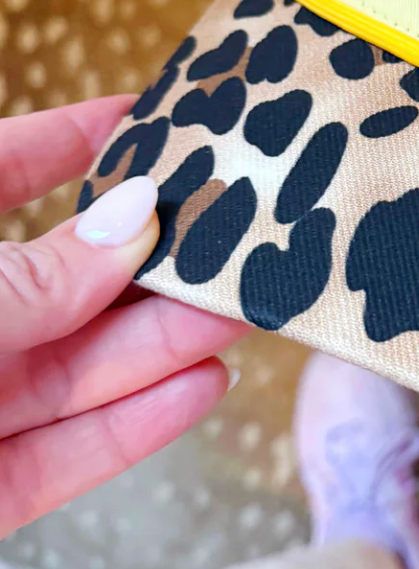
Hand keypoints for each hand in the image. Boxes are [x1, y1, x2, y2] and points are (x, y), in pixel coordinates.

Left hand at [0, 96, 249, 535]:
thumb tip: (134, 216)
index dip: (75, 138)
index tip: (153, 115)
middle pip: (68, 281)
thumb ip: (38, 275)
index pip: (3, 171)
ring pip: (82, 368)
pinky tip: (202, 385)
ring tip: (244, 309)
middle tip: (235, 234)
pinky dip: (137, 424)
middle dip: (155, 259)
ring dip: (168, 340)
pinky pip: (67, 454)